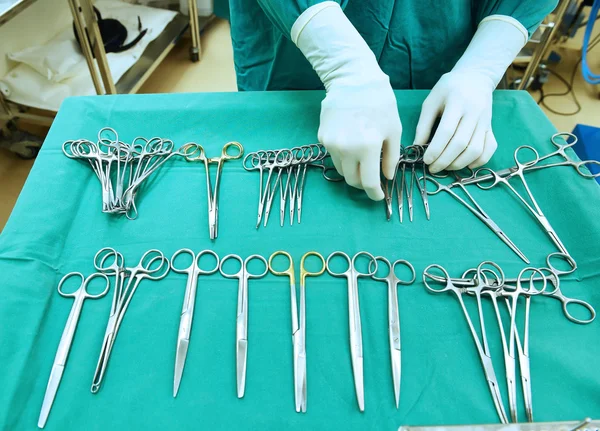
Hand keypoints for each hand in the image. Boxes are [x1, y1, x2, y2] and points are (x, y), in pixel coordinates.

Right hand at [319, 76, 401, 200]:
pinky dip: (344, 157)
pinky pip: (333, 156)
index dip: (375, 194)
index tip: (379, 196)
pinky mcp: (322, 138)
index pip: (369, 182)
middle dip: (363, 184)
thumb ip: (391, 157)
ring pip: (341, 170)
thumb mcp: (393, 130)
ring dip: (352, 171)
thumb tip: (387, 178)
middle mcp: (347, 149)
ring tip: (362, 160)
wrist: (353, 81)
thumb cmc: (380, 104)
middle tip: (371, 179)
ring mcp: (331, 144)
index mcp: (368, 147)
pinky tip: (351, 144)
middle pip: (352, 181)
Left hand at [414, 71, 496, 173]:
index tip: (425, 160)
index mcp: (457, 102)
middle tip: (433, 168)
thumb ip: (423, 124)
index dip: (436, 149)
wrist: (476, 77)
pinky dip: (479, 161)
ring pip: (475, 149)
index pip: (446, 131)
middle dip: (445, 160)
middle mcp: (474, 112)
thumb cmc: (449, 89)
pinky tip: (466, 165)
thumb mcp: (431, 101)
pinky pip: (490, 148)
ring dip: (459, 163)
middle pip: (461, 143)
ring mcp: (485, 121)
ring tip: (445, 167)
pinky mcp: (491, 127)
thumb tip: (416, 147)